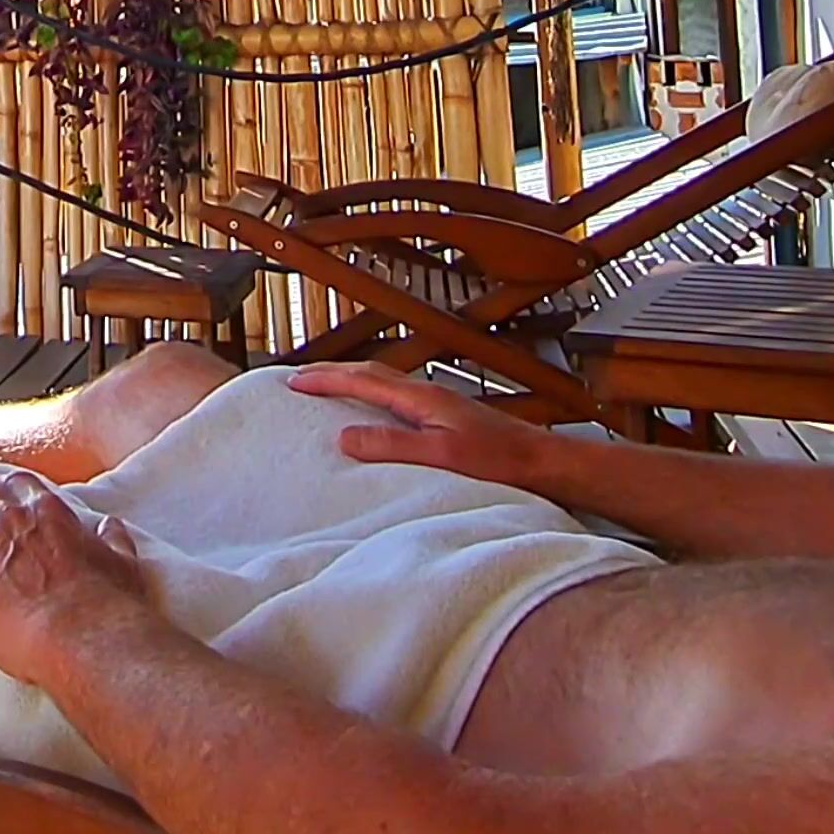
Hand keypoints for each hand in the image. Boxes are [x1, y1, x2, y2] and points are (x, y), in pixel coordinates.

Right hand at [293, 364, 551, 488]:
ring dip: (350, 381)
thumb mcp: (440, 456)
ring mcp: (438, 402)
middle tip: (299, 379)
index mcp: (421, 397)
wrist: (541, 461)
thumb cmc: (498, 461)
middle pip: (369, 372)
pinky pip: (396, 396)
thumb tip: (345, 437)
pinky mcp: (446, 415)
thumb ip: (392, 444)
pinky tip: (372, 410)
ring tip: (326, 389)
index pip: (362, 379)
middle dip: (331, 373)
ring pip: (383, 382)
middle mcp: (427, 393)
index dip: (325, 379)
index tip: (292, 381)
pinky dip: (372, 394)